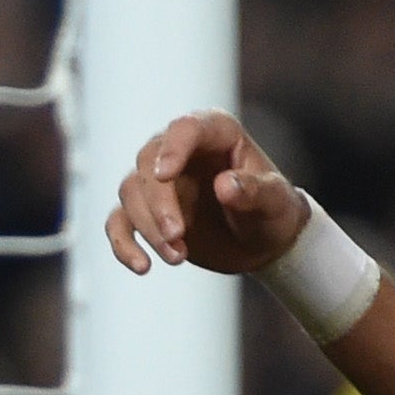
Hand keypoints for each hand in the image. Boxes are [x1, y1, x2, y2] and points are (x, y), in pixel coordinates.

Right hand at [105, 111, 312, 275]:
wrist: (261, 241)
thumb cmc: (273, 211)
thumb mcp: (276, 202)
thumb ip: (255, 191)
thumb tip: (225, 185)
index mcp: (216, 133)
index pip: (185, 128)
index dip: (172, 148)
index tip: (164, 174)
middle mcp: (181, 151)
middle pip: (148, 164)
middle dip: (158, 203)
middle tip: (177, 237)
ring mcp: (160, 182)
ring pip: (130, 192)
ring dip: (148, 227)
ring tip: (178, 257)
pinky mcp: (146, 212)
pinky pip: (119, 222)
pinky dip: (123, 244)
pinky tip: (142, 266)